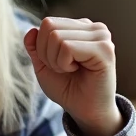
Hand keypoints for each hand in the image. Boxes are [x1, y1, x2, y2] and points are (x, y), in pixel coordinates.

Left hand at [24, 17, 123, 135]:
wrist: (85, 112)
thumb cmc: (68, 89)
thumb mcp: (44, 66)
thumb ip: (35, 47)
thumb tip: (31, 30)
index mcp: (82, 27)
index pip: (48, 23)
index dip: (42, 47)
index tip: (58, 64)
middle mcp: (94, 28)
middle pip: (50, 27)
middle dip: (47, 54)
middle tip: (64, 69)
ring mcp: (101, 36)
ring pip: (56, 37)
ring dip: (56, 61)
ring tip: (72, 70)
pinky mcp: (104, 49)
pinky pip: (67, 47)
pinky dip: (64, 63)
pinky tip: (78, 70)